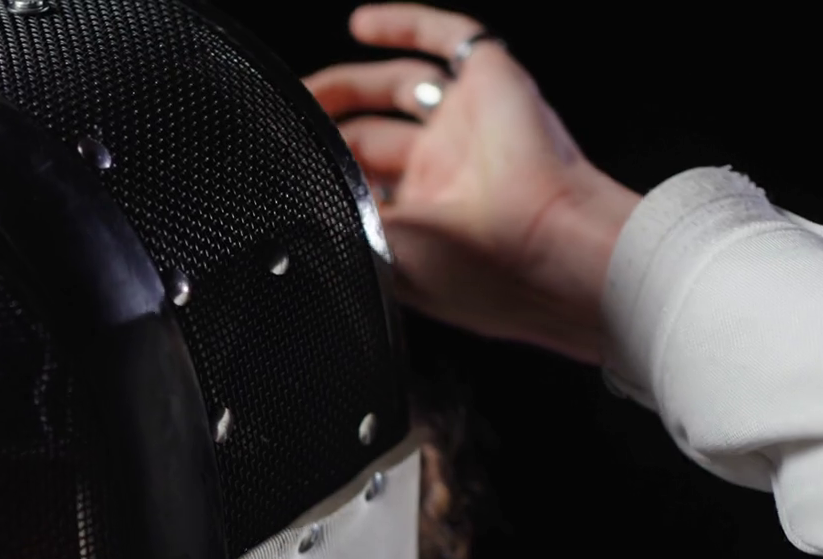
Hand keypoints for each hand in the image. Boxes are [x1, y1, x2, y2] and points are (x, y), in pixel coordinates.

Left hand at [305, 4, 641, 364]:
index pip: (357, 184)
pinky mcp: (492, 80)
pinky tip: (362, 24)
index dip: (318, 168)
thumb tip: (278, 215)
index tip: (277, 162)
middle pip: (371, 133)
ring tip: (309, 89)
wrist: (545, 246)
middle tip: (286, 122)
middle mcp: (444, 172)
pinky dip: (404, 22)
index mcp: (419, 221)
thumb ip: (328, 224)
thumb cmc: (473, 270)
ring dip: (349, 81)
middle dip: (325, 126)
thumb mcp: (377, 256)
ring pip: (401, 85)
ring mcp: (467, 125)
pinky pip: (448, 36)